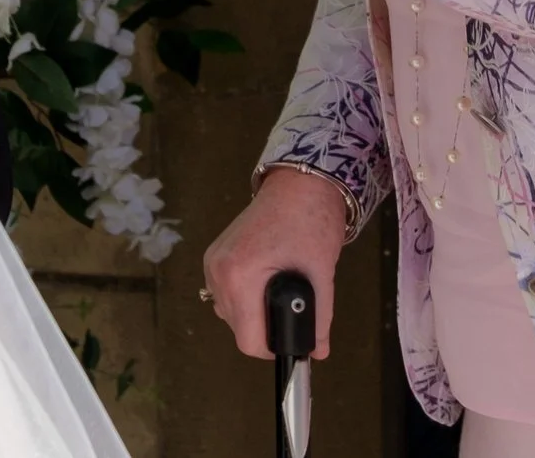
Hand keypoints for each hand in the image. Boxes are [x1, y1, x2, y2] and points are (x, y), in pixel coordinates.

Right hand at [202, 167, 349, 359]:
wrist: (300, 183)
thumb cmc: (311, 222)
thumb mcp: (321, 275)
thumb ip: (319, 319)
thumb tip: (318, 350)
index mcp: (240, 277)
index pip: (248, 340)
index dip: (274, 347)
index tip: (293, 339)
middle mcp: (218, 272)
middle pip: (238, 328)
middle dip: (267, 327)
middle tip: (292, 309)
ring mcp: (213, 262)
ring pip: (230, 313)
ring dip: (255, 313)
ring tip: (281, 291)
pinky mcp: (214, 255)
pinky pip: (226, 293)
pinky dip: (245, 296)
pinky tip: (265, 282)